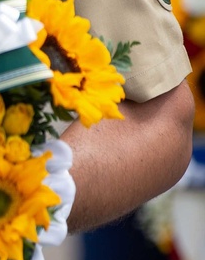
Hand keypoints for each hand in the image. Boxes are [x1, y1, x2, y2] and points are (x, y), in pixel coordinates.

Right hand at [64, 81, 192, 230]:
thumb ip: (131, 86)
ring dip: (148, 122)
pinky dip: (143, 144)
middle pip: (172, 108)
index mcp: (177, 118)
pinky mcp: (158, 184)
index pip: (172, 81)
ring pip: (165, 132)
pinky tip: (116, 145)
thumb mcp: (112, 102)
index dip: (152, 70)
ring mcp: (173, 169)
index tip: (131, 65)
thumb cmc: (91, 142)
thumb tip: (135, 79)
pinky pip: (157, 153)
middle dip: (151, 98)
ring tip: (116, 120)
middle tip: (120, 92)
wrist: (75, 194)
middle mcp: (184, 145)